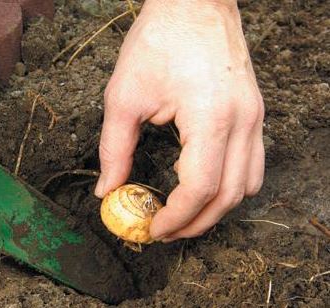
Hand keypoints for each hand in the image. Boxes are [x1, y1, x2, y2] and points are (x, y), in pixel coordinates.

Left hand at [95, 0, 263, 240]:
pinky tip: (200, 183)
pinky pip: (251, 162)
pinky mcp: (253, 111)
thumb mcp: (124, 97)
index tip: (151, 229)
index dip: (175, 217)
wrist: (193, 2)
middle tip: (165, 231)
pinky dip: (228, 184)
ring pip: (246, 184)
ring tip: (182, 214)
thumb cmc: (158, 40)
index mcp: (211, 118)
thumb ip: (114, 149)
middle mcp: (242, 121)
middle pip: (229, 196)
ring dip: (215, 207)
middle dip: (196, 223)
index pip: (200, 189)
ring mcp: (254, 116)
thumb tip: (107, 189)